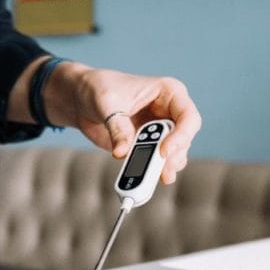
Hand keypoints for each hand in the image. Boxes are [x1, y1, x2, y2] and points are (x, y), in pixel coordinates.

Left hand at [46, 63, 201, 183]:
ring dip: (162, 168)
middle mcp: (169, 112)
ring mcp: (159, 130)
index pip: (188, 117)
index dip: (181, 137)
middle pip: (183, 140)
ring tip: (149, 179)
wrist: (82, 100)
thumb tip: (123, 152)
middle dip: (172, 157)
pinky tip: (143, 180)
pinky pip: (156, 162)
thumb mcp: (107, 103)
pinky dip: (151, 172)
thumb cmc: (98, 89)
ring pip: (173, 154)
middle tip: (160, 173)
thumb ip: (118, 128)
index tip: (163, 152)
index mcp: (168, 93)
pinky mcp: (147, 145)